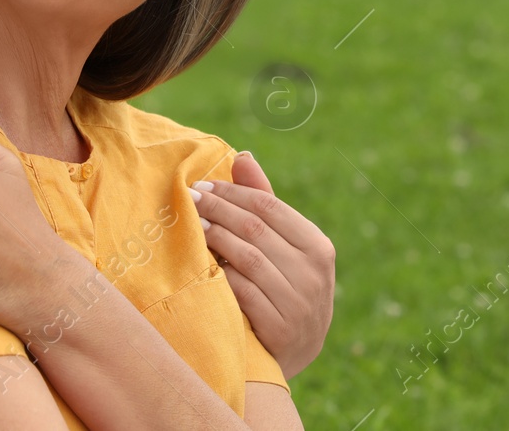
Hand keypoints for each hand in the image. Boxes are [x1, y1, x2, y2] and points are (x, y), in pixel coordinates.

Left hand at [193, 152, 334, 378]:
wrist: (294, 351)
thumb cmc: (284, 286)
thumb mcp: (284, 247)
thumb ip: (264, 202)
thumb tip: (243, 157)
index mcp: (318, 246)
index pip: (270, 207)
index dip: (233, 192)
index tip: (203, 185)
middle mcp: (314, 274)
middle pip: (255, 228)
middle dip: (218, 209)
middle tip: (190, 199)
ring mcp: (299, 304)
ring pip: (247, 257)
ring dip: (215, 237)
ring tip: (193, 225)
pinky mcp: (279, 330)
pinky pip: (242, 291)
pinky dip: (220, 274)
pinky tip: (201, 262)